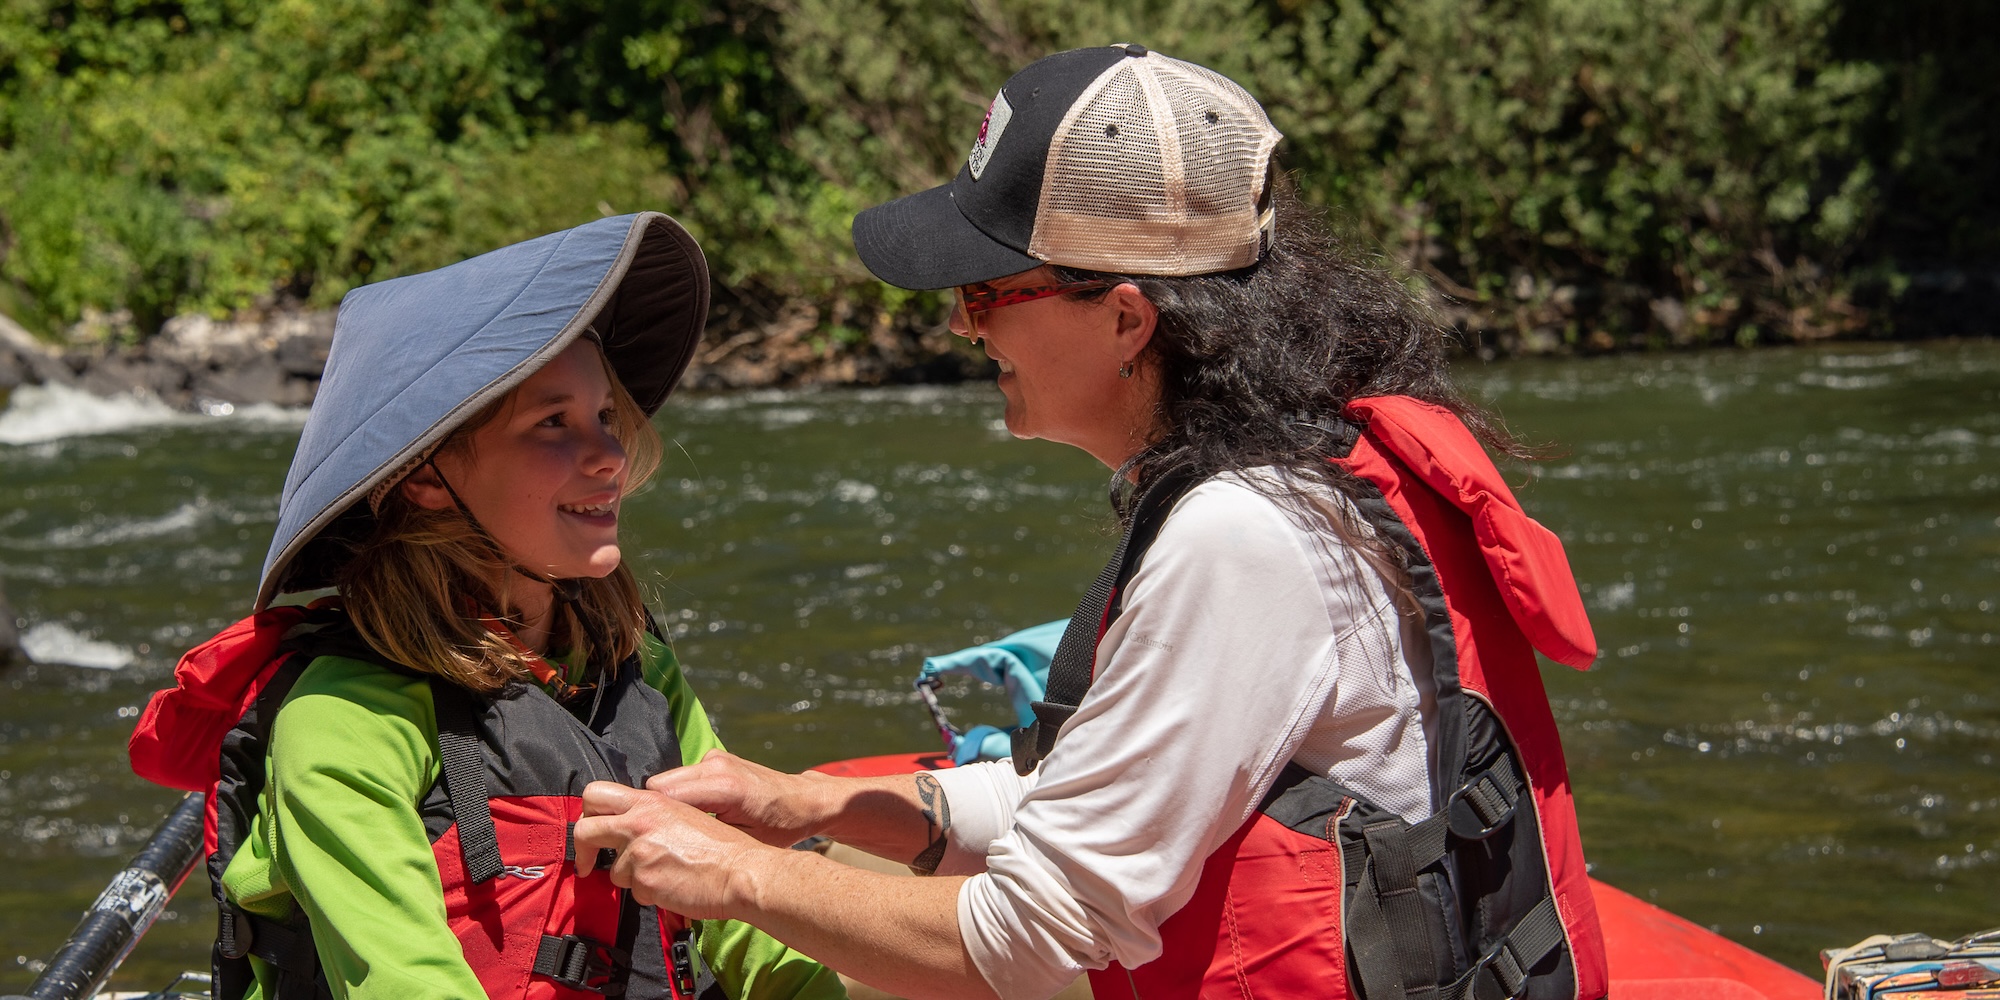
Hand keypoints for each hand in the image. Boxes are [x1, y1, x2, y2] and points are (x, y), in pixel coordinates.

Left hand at [574, 781, 767, 917]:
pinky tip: (672, 885)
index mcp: (650, 802)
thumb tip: (627, 826)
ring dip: (633, 877)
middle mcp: (639, 824)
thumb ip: (651, 815)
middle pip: (585, 830)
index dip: (587, 813)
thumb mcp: (683, 814)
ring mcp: (640, 854)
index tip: (592, 830)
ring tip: (664, 874)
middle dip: (582, 850)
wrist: (739, 871)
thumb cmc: (720, 846)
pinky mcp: (644, 882)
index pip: (596, 794)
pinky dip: (650, 893)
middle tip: (587, 864)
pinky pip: (634, 892)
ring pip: (614, 871)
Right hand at [644, 749, 832, 847]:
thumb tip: (670, 846)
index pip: (666, 797)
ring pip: (667, 779)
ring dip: (666, 802)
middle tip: (658, 836)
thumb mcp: (744, 842)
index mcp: (726, 788)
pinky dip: (679, 794)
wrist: (805, 800)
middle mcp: (717, 766)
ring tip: (676, 827)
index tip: (643, 839)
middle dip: (653, 810)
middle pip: (659, 785)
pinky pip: (682, 776)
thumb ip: (706, 837)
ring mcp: (716, 758)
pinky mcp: (716, 758)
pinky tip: (693, 813)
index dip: (650, 819)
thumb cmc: (780, 827)